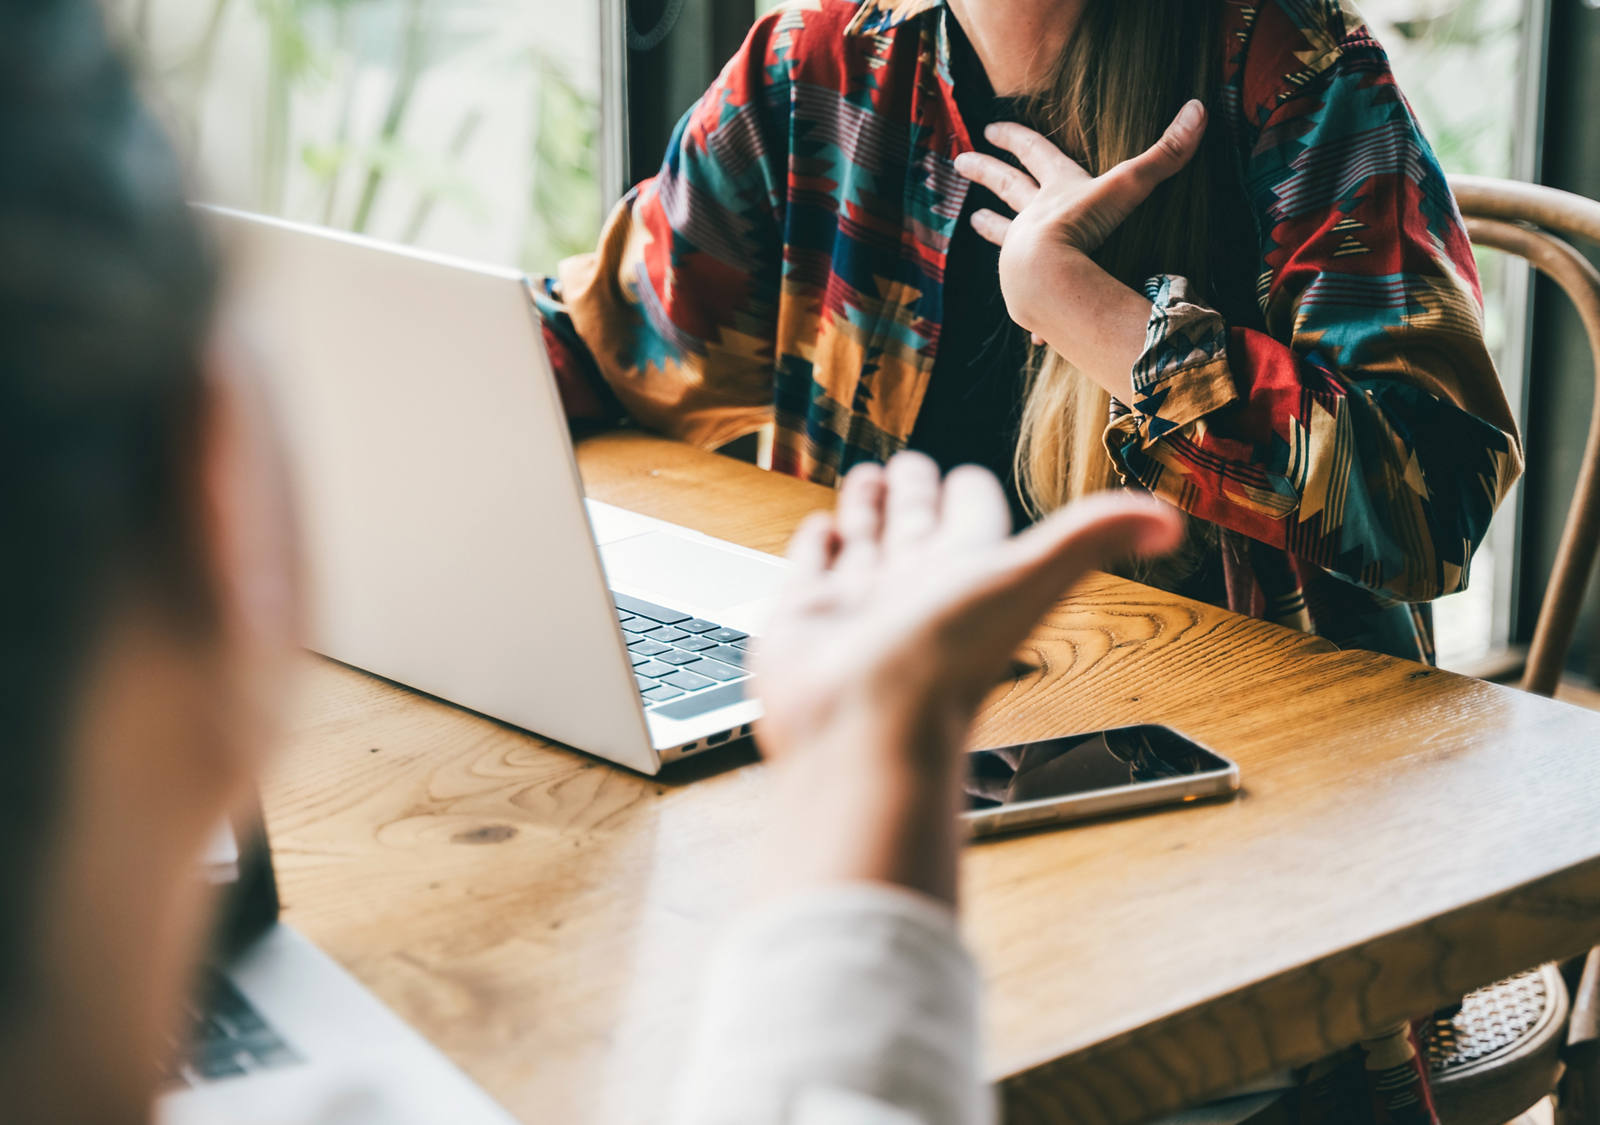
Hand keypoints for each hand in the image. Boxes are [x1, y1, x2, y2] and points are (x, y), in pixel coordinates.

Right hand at [748, 454, 1179, 902]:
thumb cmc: (945, 663)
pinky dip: (818, 545)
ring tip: (867, 479)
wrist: (863, 727)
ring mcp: (857, 604)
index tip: (968, 473)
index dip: (971, 492)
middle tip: (911, 464)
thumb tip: (1171, 521)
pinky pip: (813, 568)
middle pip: (916, 526)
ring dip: (866, 508)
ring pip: (866, 541)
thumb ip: (1092, 536)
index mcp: (968, 573)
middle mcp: (914, 588)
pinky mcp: (802, 618)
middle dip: (913, 491)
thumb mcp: (1028, 578)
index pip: (973, 519)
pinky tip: (825, 531)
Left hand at [951, 101, 1206, 338]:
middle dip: (985, 171)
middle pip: (1005, 187)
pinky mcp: (1023, 292)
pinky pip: (1026, 297)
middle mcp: (1033, 220)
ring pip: (1003, 234)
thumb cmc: (1081, 227)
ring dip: (990, 226)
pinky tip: (1031, 326)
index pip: (1034, 154)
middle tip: (961, 161)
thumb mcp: (1126, 187)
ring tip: (974, 220)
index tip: (992, 127)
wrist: (1045, 278)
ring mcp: (1022, 255)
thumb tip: (1199, 108)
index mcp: (1055, 192)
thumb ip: (1163, 155)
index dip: (1016, 138)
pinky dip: (1029, 305)